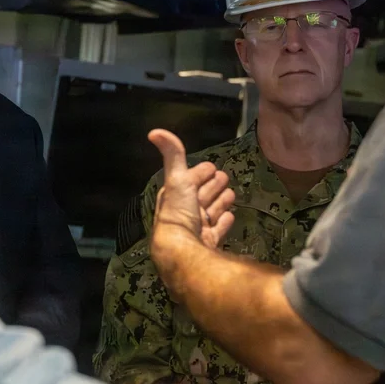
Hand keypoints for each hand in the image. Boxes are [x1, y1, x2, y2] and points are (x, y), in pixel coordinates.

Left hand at [148, 129, 234, 247]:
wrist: (183, 252)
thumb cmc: (178, 212)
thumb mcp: (177, 178)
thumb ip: (172, 155)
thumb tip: (154, 132)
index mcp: (176, 196)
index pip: (190, 180)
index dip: (200, 172)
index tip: (210, 166)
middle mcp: (184, 212)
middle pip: (201, 195)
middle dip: (211, 185)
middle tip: (223, 177)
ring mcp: (197, 229)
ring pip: (211, 211)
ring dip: (220, 202)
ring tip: (231, 194)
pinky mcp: (209, 243)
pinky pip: (218, 229)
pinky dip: (224, 222)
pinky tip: (229, 216)